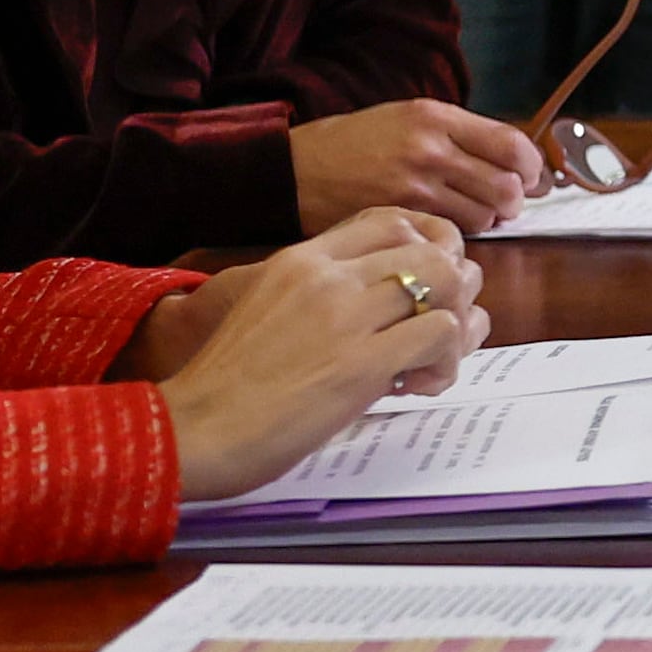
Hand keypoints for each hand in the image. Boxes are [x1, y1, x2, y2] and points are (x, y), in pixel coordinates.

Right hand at [142, 211, 489, 501]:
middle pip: (433, 250)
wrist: (195, 430)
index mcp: (301, 261)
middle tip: (434, 333)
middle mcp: (326, 277)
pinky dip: (447, 361)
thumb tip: (386, 310)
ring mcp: (346, 316)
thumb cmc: (228, 386)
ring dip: (455, 327)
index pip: (392, 221)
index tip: (422, 291)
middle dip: (453, 291)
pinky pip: (442, 334)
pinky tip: (417, 386)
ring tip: (426, 364)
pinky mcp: (363, 363)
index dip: (427, 250)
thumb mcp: (268, 312)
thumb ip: (322, 299)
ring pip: (449, 283)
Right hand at [292, 99, 543, 234]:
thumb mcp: (403, 118)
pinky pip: (452, 233)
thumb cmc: (350, 144)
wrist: (290, 170)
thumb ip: (455, 135)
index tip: (530, 176)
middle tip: (506, 204)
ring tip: (472, 217)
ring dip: (488, 221)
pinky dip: (459, 236)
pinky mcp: (400, 218)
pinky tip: (445, 230)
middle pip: (506, 185)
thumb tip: (510, 162)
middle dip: (515, 200)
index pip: (511, 144)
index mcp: (434, 117)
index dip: (531, 166)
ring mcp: (414, 186)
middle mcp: (428, 148)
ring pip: (484, 215)